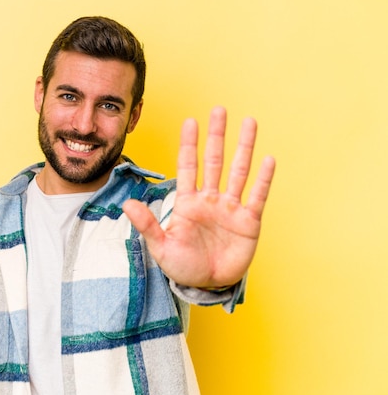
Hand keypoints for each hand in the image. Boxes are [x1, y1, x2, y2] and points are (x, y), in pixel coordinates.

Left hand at [122, 106, 275, 287]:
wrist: (208, 285)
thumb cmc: (183, 266)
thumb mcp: (161, 246)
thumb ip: (147, 224)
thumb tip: (127, 204)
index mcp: (188, 202)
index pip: (188, 166)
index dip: (189, 144)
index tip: (190, 121)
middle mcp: (210, 199)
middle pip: (214, 161)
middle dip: (216, 136)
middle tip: (218, 110)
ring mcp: (230, 208)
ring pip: (238, 171)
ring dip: (244, 147)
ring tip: (249, 122)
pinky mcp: (249, 221)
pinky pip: (257, 195)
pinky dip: (263, 178)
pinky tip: (268, 159)